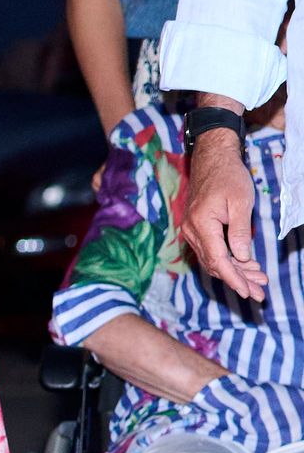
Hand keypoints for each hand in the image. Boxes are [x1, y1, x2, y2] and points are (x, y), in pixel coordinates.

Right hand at [182, 130, 265, 300]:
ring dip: (235, 272)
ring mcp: (193, 231)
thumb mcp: (240, 203)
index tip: (248, 292)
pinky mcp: (198, 229)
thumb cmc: (228, 177)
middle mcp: (192, 231)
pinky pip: (211, 251)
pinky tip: (245, 265)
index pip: (219, 260)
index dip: (234, 278)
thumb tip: (242, 258)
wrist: (212, 160)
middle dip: (238, 280)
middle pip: (215, 264)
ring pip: (213, 260)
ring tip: (258, 281)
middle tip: (260, 293)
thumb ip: (239, 232)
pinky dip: (228, 261)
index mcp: (202, 224)